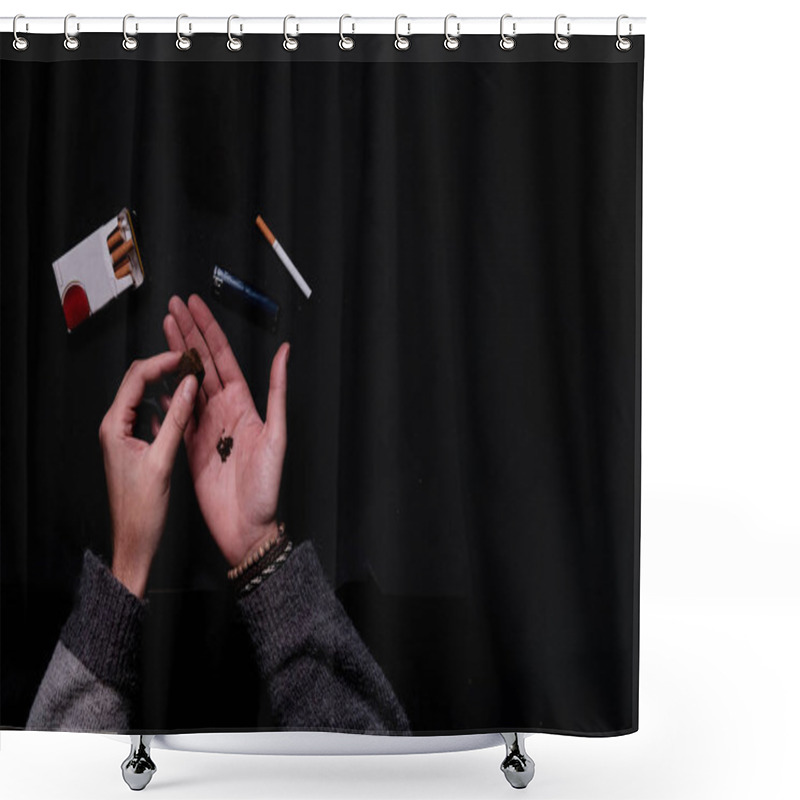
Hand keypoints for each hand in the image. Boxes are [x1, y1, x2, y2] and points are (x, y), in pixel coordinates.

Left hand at [100, 352, 198, 598]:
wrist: (134, 540)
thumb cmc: (143, 509)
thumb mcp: (163, 460)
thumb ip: (177, 419)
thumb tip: (189, 385)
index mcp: (114, 426)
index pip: (136, 377)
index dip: (162, 362)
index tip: (187, 358)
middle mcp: (114, 426)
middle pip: (136, 381)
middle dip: (162, 366)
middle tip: (191, 361)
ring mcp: (122, 435)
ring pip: (142, 396)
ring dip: (164, 382)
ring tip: (190, 376)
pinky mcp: (133, 444)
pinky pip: (147, 414)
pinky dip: (165, 403)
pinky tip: (182, 404)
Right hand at [163, 294, 289, 567]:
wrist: (247, 526)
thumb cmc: (266, 486)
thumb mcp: (276, 435)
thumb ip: (276, 391)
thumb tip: (285, 350)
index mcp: (243, 404)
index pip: (222, 358)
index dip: (206, 330)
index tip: (194, 305)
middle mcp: (223, 410)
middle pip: (201, 364)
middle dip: (187, 333)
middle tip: (173, 306)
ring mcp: (205, 427)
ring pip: (186, 383)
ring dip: (175, 356)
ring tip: (163, 330)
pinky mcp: (189, 446)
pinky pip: (176, 415)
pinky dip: (166, 396)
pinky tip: (157, 381)